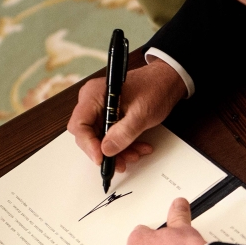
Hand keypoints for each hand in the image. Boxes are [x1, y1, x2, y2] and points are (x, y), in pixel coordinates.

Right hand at [67, 58, 187, 170]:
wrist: (166, 82)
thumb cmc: (155, 88)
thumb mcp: (141, 113)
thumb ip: (124, 132)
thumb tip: (107, 150)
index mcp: (94, 94)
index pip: (79, 125)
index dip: (88, 144)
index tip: (101, 158)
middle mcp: (92, 102)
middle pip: (87, 135)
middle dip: (105, 151)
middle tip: (121, 162)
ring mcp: (100, 110)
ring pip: (99, 140)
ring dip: (117, 151)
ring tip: (135, 153)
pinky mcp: (109, 117)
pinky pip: (109, 137)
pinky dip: (123, 145)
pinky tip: (137, 147)